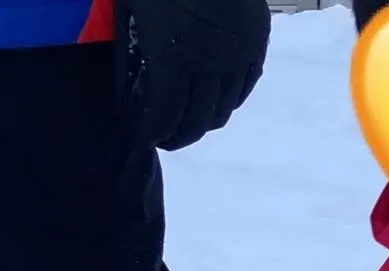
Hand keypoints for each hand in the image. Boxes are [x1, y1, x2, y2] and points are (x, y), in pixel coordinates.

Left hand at [129, 0, 269, 151]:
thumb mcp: (132, 7)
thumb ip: (138, 43)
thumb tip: (134, 79)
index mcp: (170, 56)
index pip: (163, 116)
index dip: (153, 133)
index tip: (144, 139)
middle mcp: (207, 64)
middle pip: (197, 121)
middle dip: (179, 136)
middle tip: (167, 138)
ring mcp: (235, 53)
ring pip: (223, 108)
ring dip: (205, 120)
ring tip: (191, 120)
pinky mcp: (256, 40)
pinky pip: (246, 84)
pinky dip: (230, 98)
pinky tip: (217, 99)